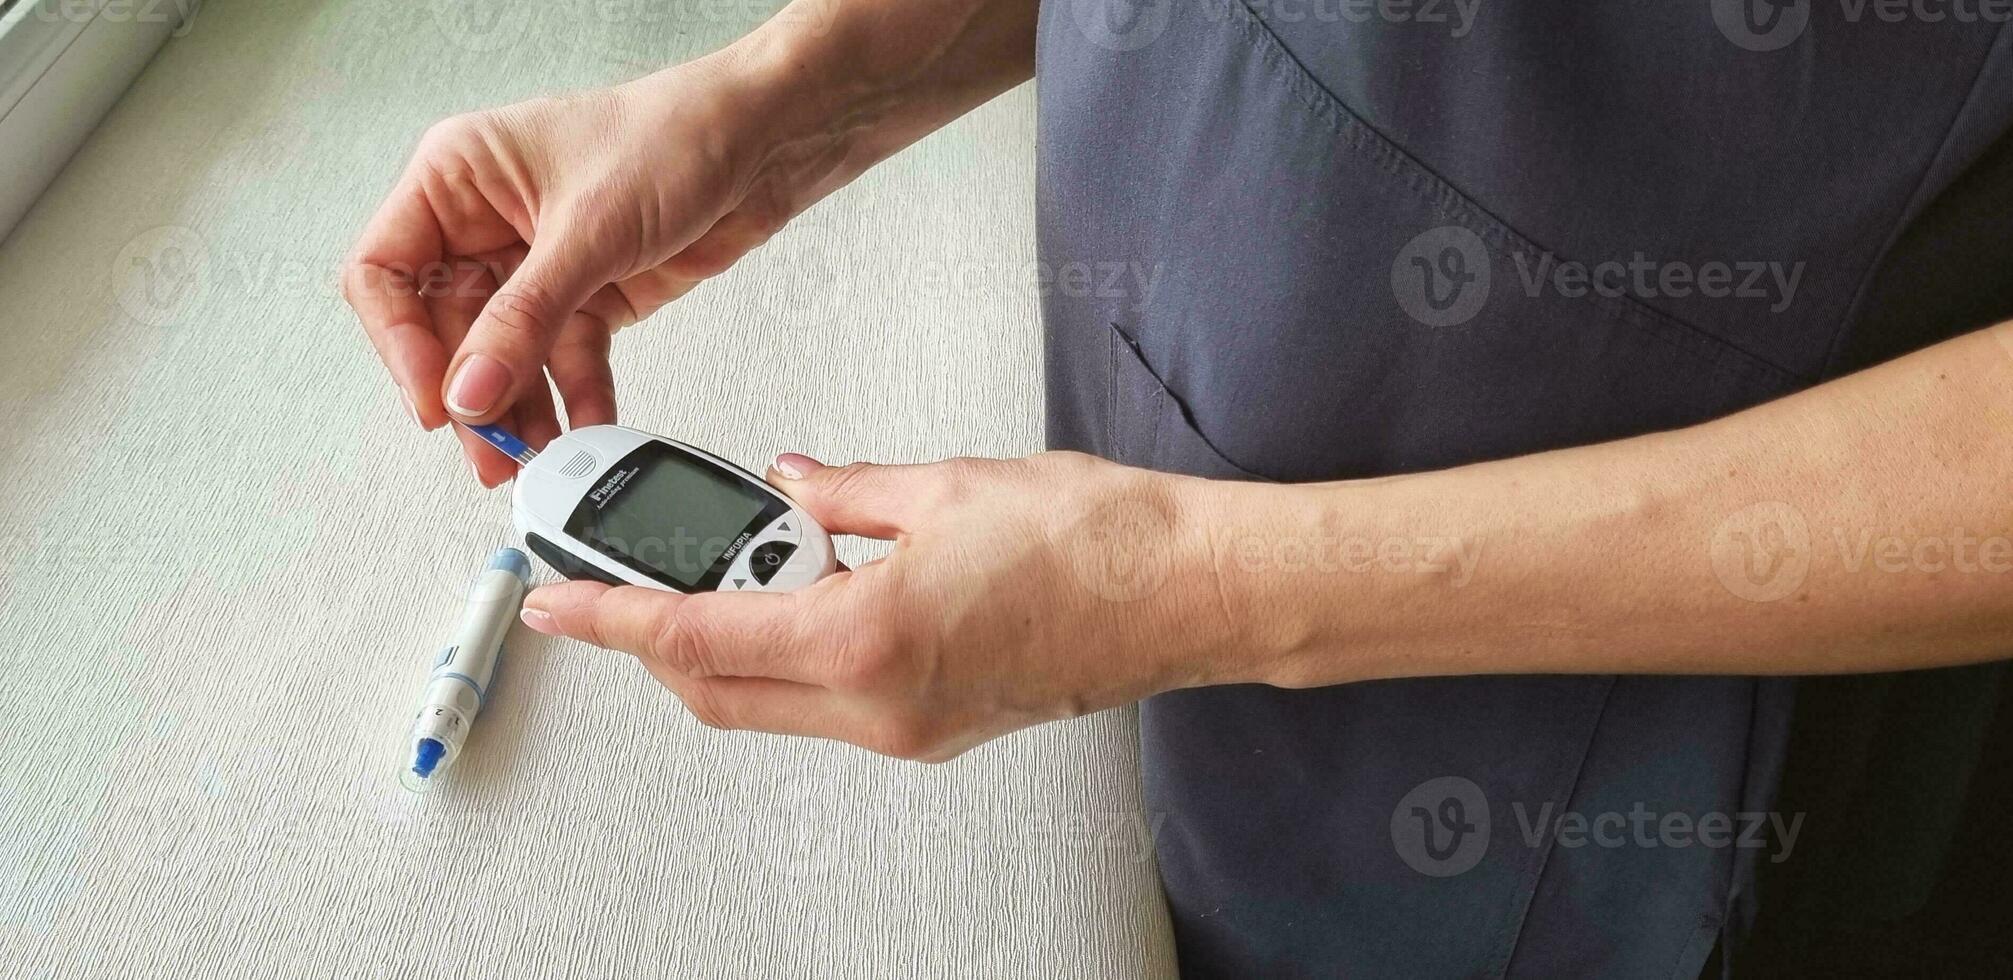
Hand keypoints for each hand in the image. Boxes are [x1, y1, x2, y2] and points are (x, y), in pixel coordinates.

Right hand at [341, 56, 853, 484]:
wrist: (765, 141)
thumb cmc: (675, 136)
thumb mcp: (586, 231)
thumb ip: (522, 319)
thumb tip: (469, 389)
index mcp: (457, 176)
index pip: (385, 274)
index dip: (400, 345)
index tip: (435, 401)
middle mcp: (487, 220)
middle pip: (446, 329)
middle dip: (471, 394)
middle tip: (493, 450)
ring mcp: (538, 261)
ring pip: (506, 355)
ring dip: (522, 409)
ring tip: (540, 459)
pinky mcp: (589, 293)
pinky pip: (566, 360)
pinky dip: (578, 397)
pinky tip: (590, 429)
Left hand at [518, 451, 1241, 760]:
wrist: (1191, 591)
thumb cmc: (1100, 542)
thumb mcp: (949, 485)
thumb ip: (848, 490)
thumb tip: (795, 485)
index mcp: (866, 640)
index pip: (695, 636)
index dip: (610, 618)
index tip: (556, 602)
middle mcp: (878, 706)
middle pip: (717, 689)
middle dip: (656, 639)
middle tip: (628, 576)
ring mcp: (909, 729)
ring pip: (770, 703)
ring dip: (728, 645)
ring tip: (741, 563)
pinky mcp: (940, 728)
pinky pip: (829, 703)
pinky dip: (793, 652)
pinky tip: (814, 588)